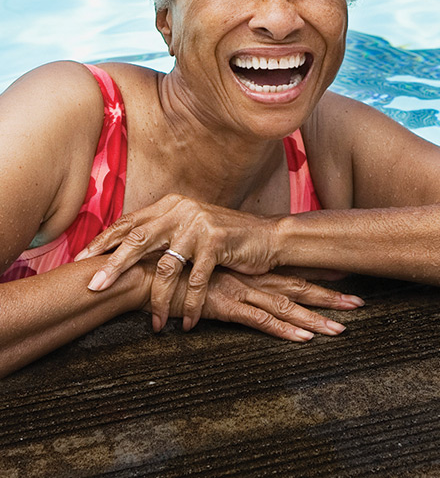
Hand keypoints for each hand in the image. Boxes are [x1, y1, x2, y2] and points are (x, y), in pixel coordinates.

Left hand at [77, 194, 288, 329]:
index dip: (105, 240)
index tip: (82, 258)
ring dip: (156, 299)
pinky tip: (184, 322)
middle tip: (93, 287)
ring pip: (165, 266)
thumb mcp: (192, 228)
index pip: (131, 222)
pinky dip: (188, 305)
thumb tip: (126, 252)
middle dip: (113, 266)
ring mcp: (200, 225)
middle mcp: (183, 210)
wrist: (269, 238)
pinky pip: (194, 281)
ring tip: (153, 323)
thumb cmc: (227, 238)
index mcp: (172, 204)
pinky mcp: (217, 243)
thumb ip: (164, 233)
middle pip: (138, 239)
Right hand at [145, 262, 362, 339]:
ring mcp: (242, 292)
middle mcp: (252, 279)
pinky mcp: (227, 307)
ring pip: (288, 306)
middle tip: (359, 302)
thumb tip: (238, 281)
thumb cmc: (177, 273)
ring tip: (340, 330)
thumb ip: (226, 277)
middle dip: (330, 296)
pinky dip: (285, 330)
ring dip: (316, 318)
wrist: (148, 273)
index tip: (346, 273)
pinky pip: (262, 321)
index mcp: (251, 270)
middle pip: (300, 288)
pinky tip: (303, 338)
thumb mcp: (209, 272)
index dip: (320, 272)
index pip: (293, 270)